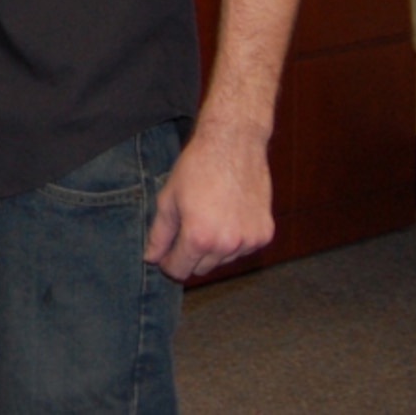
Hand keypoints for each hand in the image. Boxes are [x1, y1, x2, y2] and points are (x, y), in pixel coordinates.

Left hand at [143, 118, 273, 281]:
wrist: (234, 144)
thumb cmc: (197, 167)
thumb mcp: (168, 198)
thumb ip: (159, 233)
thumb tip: (150, 258)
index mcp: (199, 238)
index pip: (179, 270)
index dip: (168, 263)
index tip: (166, 253)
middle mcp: (226, 245)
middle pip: (201, 269)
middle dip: (190, 255)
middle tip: (186, 229)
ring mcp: (249, 241)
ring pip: (223, 260)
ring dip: (214, 249)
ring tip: (209, 217)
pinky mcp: (264, 234)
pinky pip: (243, 249)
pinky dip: (235, 241)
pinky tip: (228, 215)